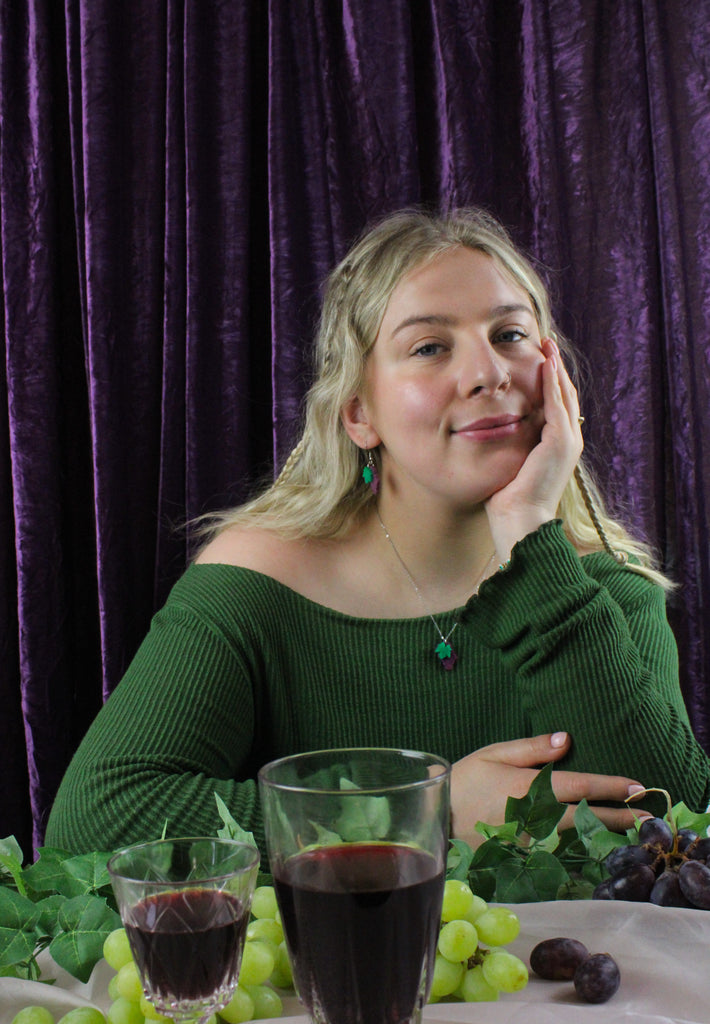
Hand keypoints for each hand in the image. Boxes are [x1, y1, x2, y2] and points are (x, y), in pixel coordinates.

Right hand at [450, 732, 648, 847]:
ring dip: (605, 838)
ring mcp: (531, 844)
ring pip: (578, 842)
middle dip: (621, 818)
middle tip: (647, 819)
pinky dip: (580, 854)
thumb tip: (566, 739)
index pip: (581, 786)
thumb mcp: (494, 754)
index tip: (638, 788)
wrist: (438, 820)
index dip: (613, 787)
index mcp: (531, 788)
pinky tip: (595, 851)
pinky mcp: (524, 861)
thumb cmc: (465, 781)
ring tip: (630, 834)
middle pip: (589, 818)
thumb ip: (532, 748)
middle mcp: (536, 818)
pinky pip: (559, 857)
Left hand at [485, 338, 582, 559]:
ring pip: (564, 394)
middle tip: (545, 343)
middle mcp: (569, 441)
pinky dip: (552, 381)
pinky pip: (556, 403)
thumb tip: (486, 432)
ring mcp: (568, 440)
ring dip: (556, 367)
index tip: (538, 359)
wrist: (519, 522)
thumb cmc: (506, 501)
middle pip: (565, 394)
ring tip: (546, 345)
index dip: (549, 381)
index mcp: (558, 446)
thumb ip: (506, 446)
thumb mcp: (507, 465)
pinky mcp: (560, 441)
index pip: (557, 405)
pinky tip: (544, 363)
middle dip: (555, 368)